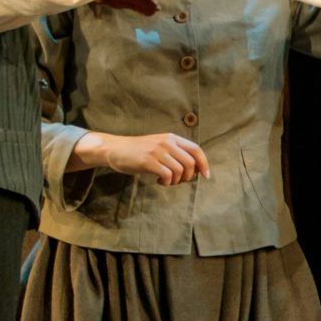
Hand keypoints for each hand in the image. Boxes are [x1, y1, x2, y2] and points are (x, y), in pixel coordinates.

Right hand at [79, 131, 209, 185]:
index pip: (196, 150)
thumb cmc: (139, 151)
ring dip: (176, 181)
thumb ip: (177, 153)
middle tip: (178, 181)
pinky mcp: (148, 161)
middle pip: (191, 163)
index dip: (204, 164)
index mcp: (172, 138)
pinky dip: (166, 182)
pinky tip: (159, 181)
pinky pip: (168, 175)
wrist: (115, 149)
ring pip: (180, 171)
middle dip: (189, 177)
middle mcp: (167, 143)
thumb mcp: (160, 146)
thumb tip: (197, 170)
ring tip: (166, 181)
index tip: (205, 176)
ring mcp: (157, 151)